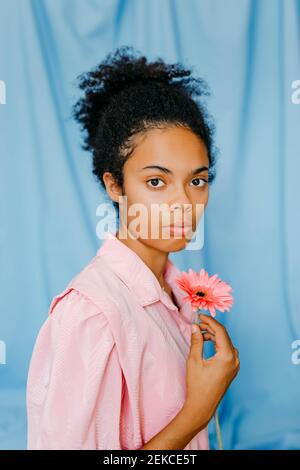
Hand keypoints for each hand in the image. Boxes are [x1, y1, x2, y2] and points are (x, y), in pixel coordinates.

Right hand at [183, 314, 239, 428]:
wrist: (202, 406)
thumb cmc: (197, 385)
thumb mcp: (194, 360)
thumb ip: (196, 341)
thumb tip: (195, 326)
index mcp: (227, 356)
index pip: (220, 331)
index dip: (209, 321)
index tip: (199, 316)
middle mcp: (234, 359)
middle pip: (224, 336)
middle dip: (211, 327)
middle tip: (197, 324)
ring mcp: (235, 365)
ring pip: (226, 342)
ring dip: (214, 335)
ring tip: (200, 333)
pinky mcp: (232, 369)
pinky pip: (227, 350)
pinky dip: (218, 344)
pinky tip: (207, 342)